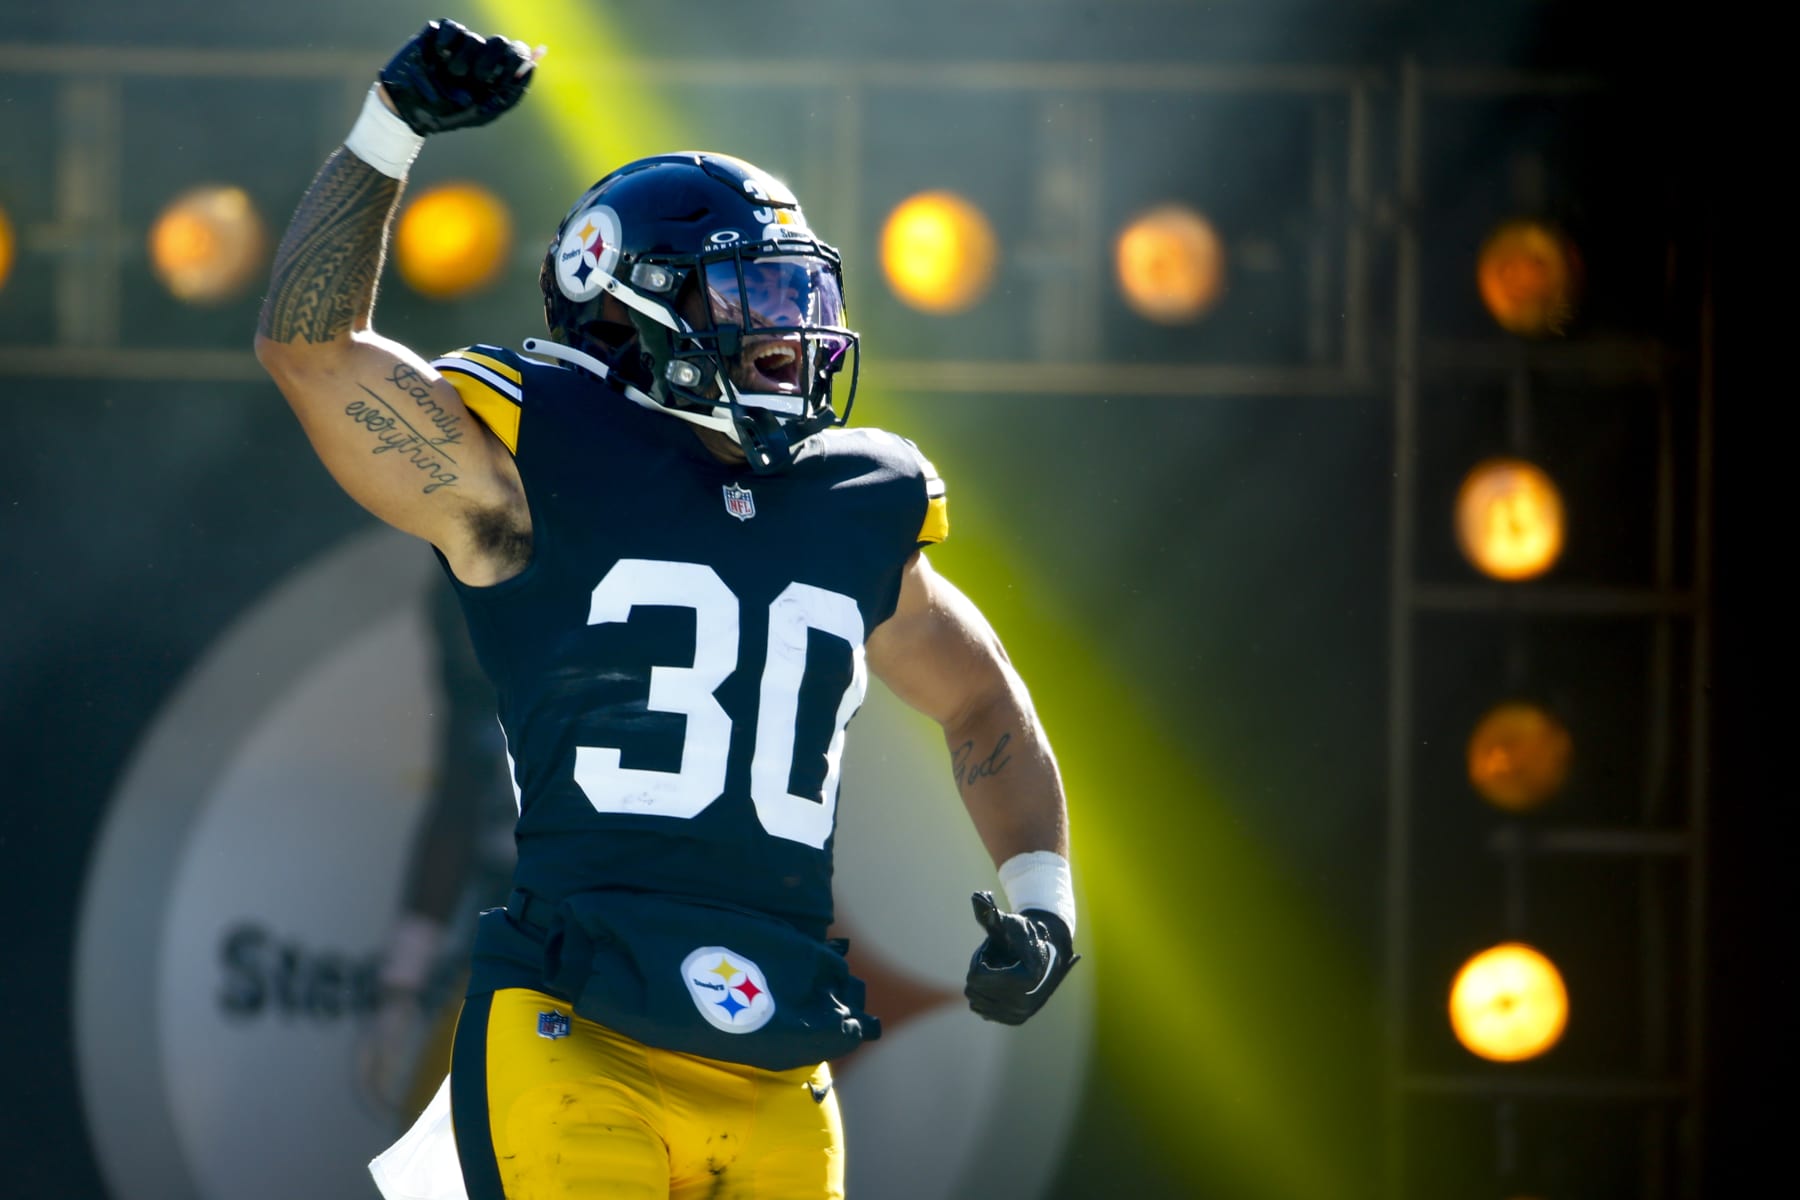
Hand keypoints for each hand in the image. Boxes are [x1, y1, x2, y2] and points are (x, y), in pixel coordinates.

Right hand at [379, 19, 535, 135]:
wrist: (410, 111)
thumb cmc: (448, 114)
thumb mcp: (484, 111)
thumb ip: (510, 92)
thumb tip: (531, 67)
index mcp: (493, 75)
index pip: (516, 53)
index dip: (518, 57)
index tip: (513, 66)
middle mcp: (478, 58)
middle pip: (498, 42)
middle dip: (491, 60)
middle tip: (480, 77)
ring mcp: (457, 46)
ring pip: (473, 38)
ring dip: (463, 61)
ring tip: (451, 75)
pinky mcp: (437, 36)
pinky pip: (452, 28)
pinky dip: (448, 42)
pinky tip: (439, 56)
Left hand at [964, 891, 1077, 1024]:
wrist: (1045, 951)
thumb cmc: (1024, 933)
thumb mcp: (1008, 922)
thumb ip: (990, 912)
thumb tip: (977, 896)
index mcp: (1027, 979)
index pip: (976, 976)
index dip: (981, 957)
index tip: (999, 949)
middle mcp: (1026, 1003)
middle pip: (973, 989)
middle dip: (982, 970)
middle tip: (1001, 959)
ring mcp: (1020, 1014)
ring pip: (975, 1000)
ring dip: (984, 982)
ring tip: (1002, 969)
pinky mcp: (1014, 1020)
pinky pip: (980, 1009)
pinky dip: (985, 994)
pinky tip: (1002, 983)